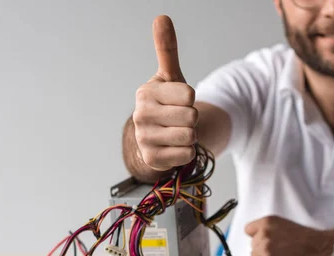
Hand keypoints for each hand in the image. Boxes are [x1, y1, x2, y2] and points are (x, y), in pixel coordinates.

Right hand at [132, 15, 197, 170]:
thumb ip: (167, 50)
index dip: (191, 99)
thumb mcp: (170, 78)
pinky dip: (187, 152)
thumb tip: (162, 17)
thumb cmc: (166, 104)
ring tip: (178, 132)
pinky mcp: (152, 159)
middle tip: (180, 119)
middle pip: (191, 117)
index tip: (181, 101)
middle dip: (192, 119)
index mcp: (146, 93)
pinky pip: (186, 154)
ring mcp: (144, 139)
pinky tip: (175, 147)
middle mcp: (141, 115)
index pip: (189, 95)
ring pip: (189, 136)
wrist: (156, 137)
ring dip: (191, 136)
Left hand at [245, 216, 333, 255]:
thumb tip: (257, 235)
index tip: (261, 239)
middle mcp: (263, 234)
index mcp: (267, 222)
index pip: (248, 230)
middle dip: (262, 247)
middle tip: (277, 249)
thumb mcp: (284, 223)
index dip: (256, 235)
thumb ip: (268, 228)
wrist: (318, 248)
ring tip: (280, 255)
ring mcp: (264, 249)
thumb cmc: (305, 237)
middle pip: (253, 244)